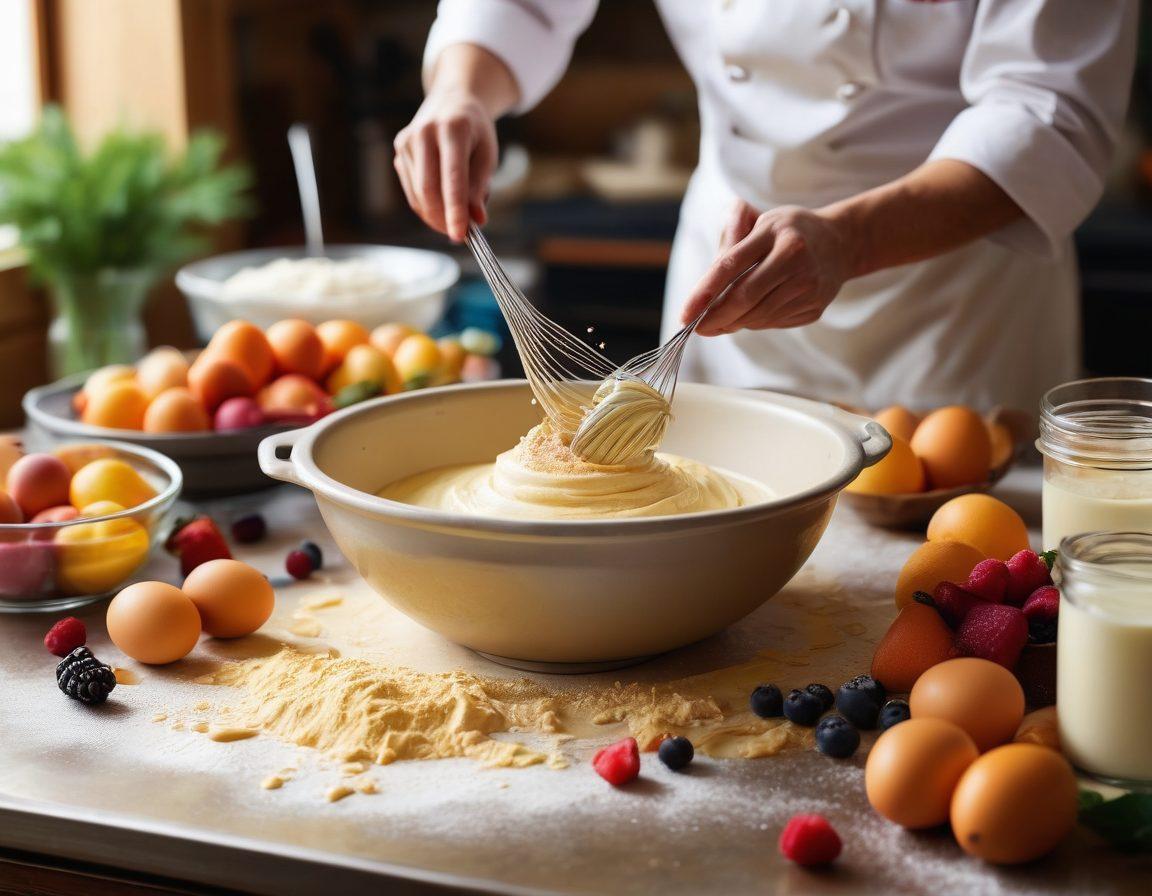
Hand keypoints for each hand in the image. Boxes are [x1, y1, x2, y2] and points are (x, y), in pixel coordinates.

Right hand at [393, 89, 497, 241]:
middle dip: (443, 218)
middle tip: (459, 235)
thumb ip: (480, 187)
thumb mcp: (488, 155)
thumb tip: (476, 219)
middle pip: (429, 190)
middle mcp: (425, 132)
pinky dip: (426, 206)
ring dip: (435, 216)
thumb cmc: (475, 131)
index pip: (453, 178)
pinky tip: (440, 207)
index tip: (461, 236)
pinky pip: (411, 189)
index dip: (456, 210)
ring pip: (417, 194)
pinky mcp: (399, 149)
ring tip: (454, 220)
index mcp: (453, 128)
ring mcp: (407, 140)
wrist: (452, 100)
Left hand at [681, 201, 854, 334]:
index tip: (685, 313)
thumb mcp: (761, 224)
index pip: (731, 265)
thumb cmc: (789, 232)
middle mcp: (796, 259)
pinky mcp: (815, 307)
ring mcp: (809, 286)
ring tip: (723, 318)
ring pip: (758, 316)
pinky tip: (753, 312)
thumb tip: (704, 293)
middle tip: (697, 328)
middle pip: (745, 297)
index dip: (704, 292)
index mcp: (777, 232)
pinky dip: (756, 322)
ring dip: (735, 321)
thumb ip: (730, 247)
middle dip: (716, 317)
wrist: (840, 243)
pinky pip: (774, 322)